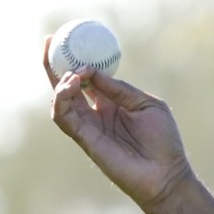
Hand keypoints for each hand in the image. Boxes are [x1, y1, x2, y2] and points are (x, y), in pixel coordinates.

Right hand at [44, 36, 193, 211]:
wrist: (166, 175)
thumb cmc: (164, 141)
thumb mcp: (146, 105)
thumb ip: (119, 88)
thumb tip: (92, 70)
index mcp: (112, 102)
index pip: (88, 77)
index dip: (78, 59)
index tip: (71, 38)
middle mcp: (97, 113)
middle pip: (67, 85)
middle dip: (54, 63)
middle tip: (48, 41)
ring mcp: (89, 126)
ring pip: (61, 99)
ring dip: (61, 82)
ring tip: (73, 74)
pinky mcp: (85, 139)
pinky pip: (63, 116)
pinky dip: (61, 99)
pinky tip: (72, 85)